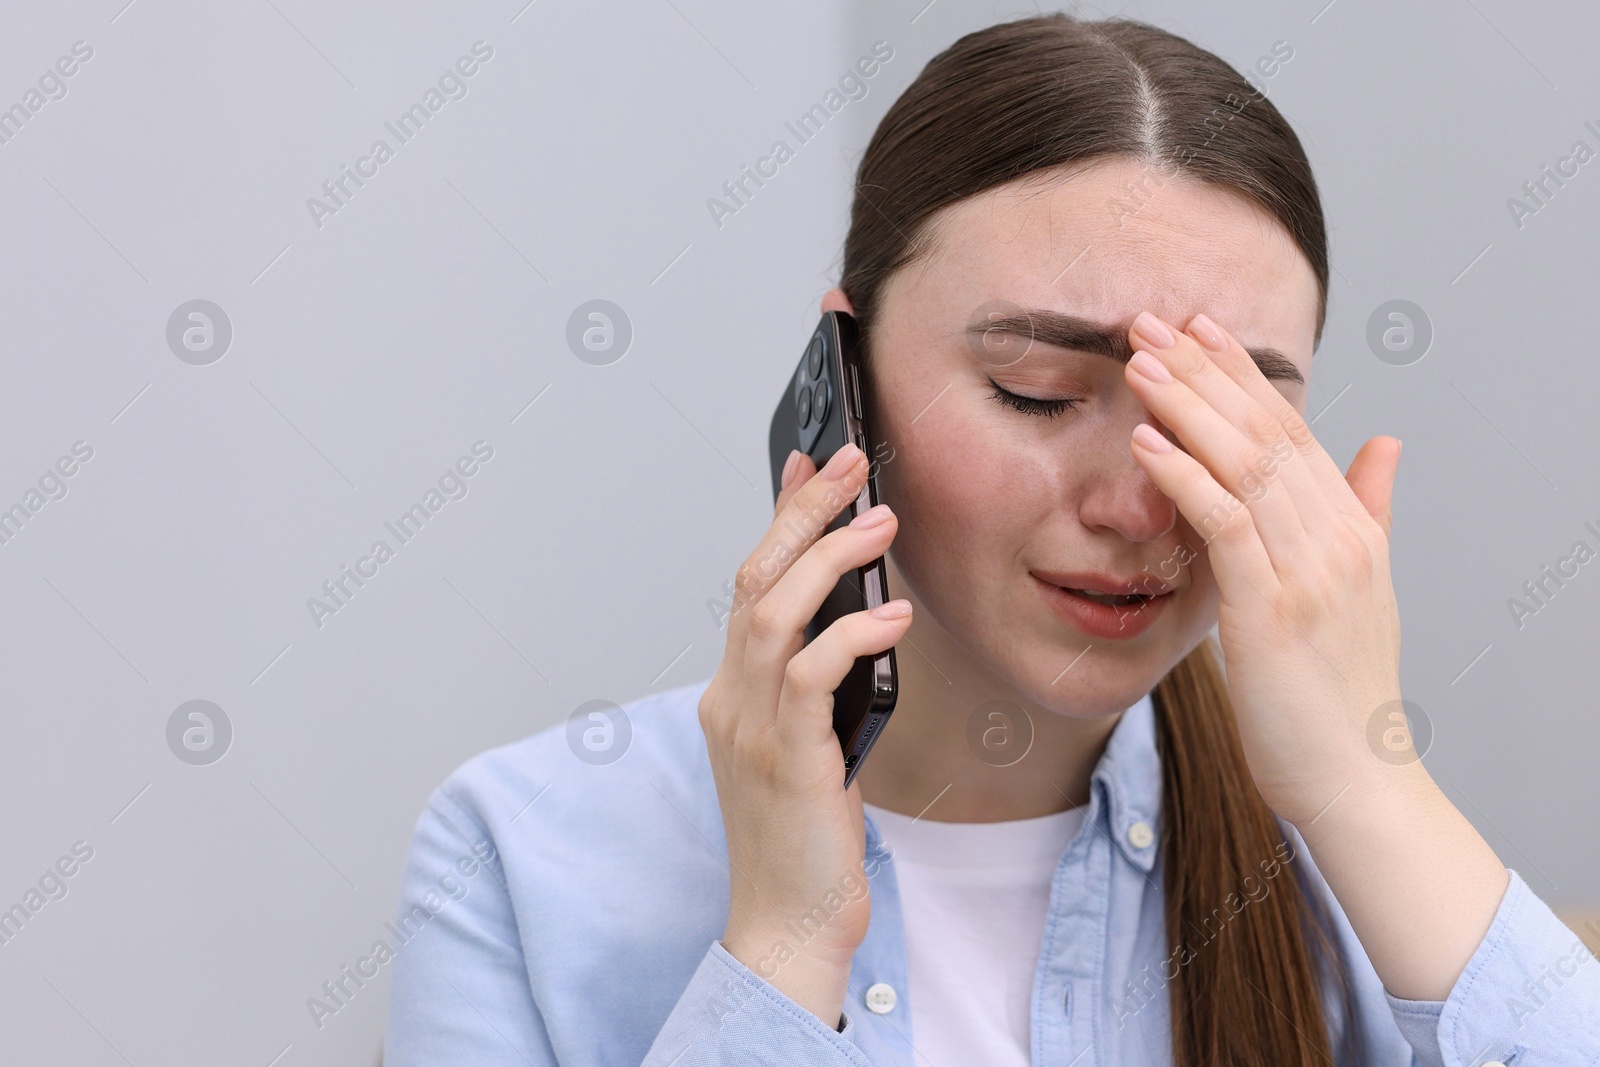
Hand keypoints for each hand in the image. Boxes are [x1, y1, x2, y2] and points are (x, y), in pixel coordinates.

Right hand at [699, 442, 911, 1023]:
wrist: (786, 924)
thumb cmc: (805, 840)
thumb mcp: (808, 745)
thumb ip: (818, 686)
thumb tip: (862, 620)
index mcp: (732, 692)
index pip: (750, 582)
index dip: (778, 516)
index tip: (809, 464)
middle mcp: (730, 699)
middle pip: (754, 578)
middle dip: (802, 511)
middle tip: (850, 463)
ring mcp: (749, 727)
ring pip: (774, 612)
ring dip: (828, 557)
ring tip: (880, 521)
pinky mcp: (786, 759)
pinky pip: (811, 676)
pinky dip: (850, 636)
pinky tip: (893, 617)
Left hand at [1122, 310, 1405, 827]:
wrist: (1356, 779)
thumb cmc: (1341, 695)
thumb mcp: (1362, 591)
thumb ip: (1367, 511)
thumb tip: (1385, 444)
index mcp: (1351, 530)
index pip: (1292, 430)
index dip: (1242, 374)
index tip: (1198, 328)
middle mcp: (1335, 538)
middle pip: (1264, 432)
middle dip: (1204, 370)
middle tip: (1151, 320)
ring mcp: (1307, 571)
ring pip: (1243, 465)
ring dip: (1186, 407)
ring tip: (1139, 361)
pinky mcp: (1272, 609)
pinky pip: (1224, 526)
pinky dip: (1183, 478)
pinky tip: (1145, 443)